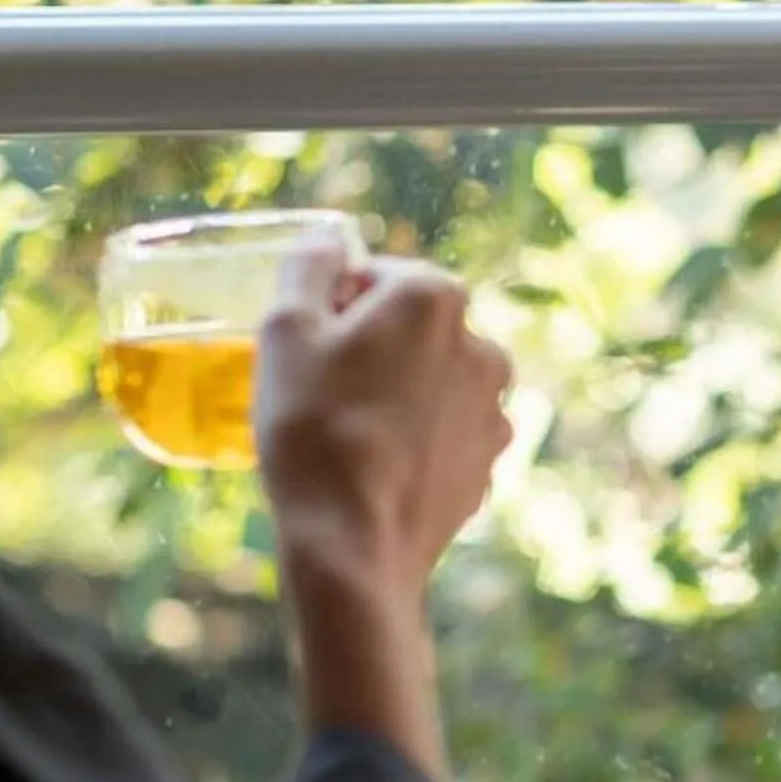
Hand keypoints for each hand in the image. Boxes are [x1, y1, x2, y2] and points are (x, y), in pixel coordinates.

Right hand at [257, 245, 513, 597]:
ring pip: (432, 381)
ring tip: (350, 432)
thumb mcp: (285, 330)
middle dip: (372, 348)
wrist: (356, 542)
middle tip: (323, 390)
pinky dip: (416, 439)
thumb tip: (328, 240)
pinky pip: (445, 432)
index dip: (335, 305)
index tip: (310, 345)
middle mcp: (482, 344)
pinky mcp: (491, 459)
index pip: (378, 276)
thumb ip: (307, 268)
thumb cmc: (313, 428)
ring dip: (397, 393)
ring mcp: (494, 406)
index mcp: (435, 298)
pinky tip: (378, 466)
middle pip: (413, 328)